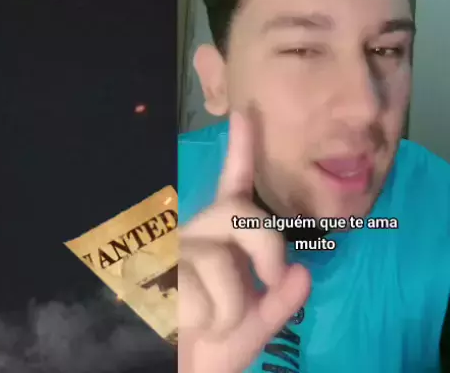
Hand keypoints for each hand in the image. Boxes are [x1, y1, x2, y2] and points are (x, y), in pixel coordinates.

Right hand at [178, 111, 311, 372]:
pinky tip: (190, 323)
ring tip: (216, 322)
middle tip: (271, 281)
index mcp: (221, 238)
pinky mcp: (157, 274)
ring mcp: (174, 252)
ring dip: (233, 306)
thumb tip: (303, 272)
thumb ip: (281, 301)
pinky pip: (201, 293)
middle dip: (267, 247)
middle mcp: (196, 234)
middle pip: (240, 213)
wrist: (179, 369)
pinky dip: (212, 320)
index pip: (233, 187)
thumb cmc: (213, 342)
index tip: (246, 113)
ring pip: (221, 262)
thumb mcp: (256, 325)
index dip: (241, 150)